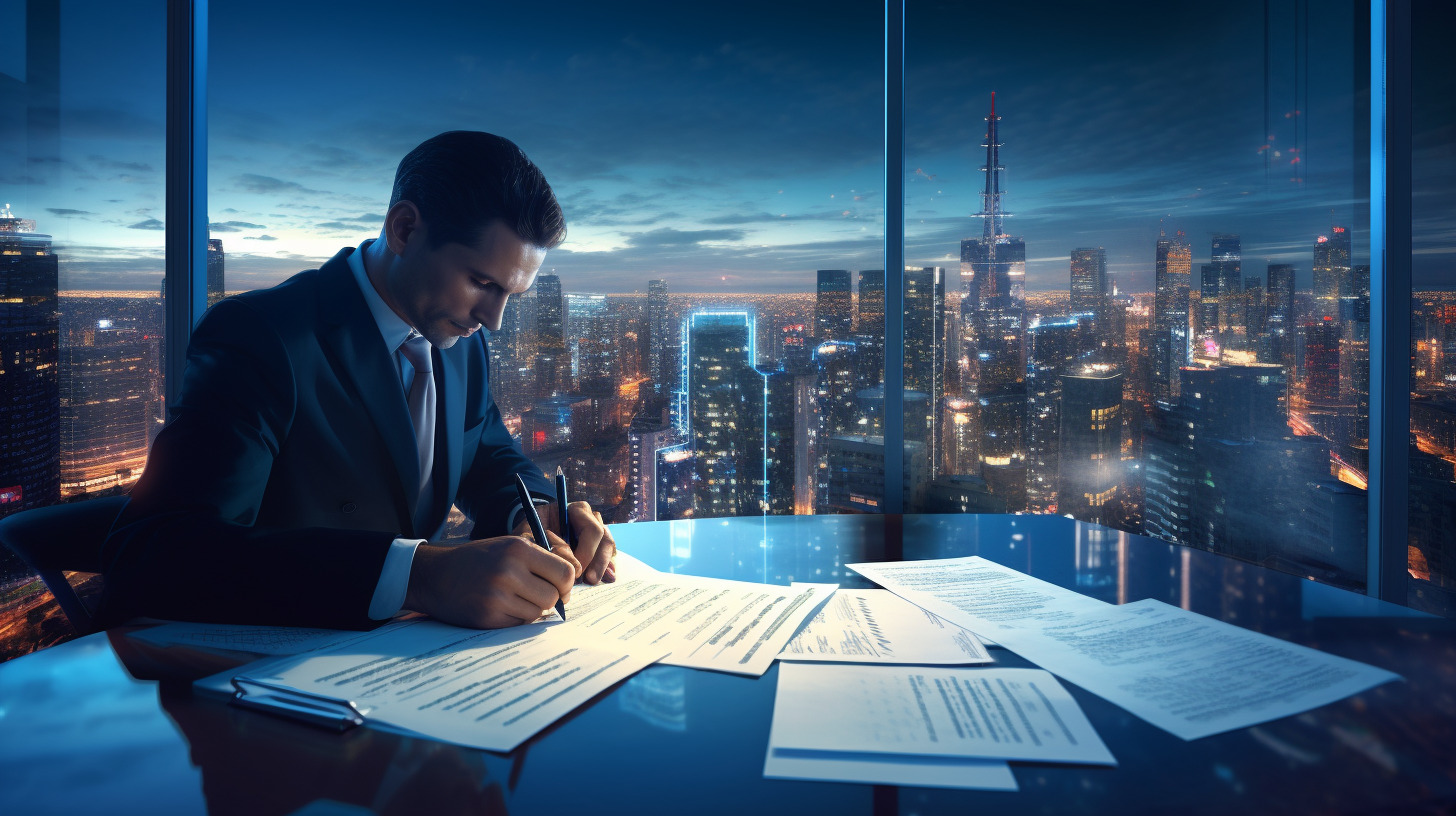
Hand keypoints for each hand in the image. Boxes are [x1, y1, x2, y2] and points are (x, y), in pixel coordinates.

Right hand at [403, 536, 576, 627]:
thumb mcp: (508, 546)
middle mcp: (509, 570)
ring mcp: (497, 595)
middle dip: (550, 600)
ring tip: (514, 600)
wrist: (435, 576)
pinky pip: (519, 623)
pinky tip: (501, 608)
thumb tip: (573, 579)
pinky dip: (516, 618)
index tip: (560, 588)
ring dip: (531, 610)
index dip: (566, 585)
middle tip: (537, 596)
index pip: (564, 572)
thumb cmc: (478, 561)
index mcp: (518, 549)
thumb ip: (539, 558)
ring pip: (538, 612)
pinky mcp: (488, 616)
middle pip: (553, 596)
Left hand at [513, 500, 616, 584]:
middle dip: (598, 560)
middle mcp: (588, 518)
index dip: (587, 550)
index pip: (591, 528)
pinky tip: (607, 578)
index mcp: (575, 510)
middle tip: (589, 579)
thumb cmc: (528, 535)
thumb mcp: (530, 537)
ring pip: (608, 547)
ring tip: (592, 581)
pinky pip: (608, 556)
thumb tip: (573, 565)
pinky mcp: (596, 547)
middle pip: (604, 537)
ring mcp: (594, 533)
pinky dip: (607, 568)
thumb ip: (550, 547)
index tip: (575, 569)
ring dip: (602, 565)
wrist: (526, 542)